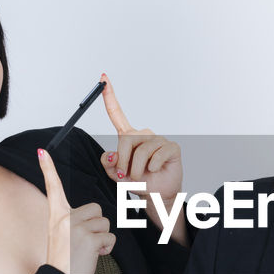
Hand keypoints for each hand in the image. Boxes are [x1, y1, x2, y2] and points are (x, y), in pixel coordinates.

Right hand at [38, 147, 113, 273]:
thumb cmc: (64, 262)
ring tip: (87, 251)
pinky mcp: (89, 239)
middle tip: (84, 242)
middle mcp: (65, 218)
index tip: (41, 152)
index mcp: (56, 216)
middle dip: (97, 225)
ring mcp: (77, 227)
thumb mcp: (62, 236)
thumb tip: (93, 215)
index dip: (48, 169)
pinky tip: (94, 256)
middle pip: (96, 209)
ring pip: (105, 223)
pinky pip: (110, 237)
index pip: (53, 188)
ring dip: (102, 238)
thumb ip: (72, 222)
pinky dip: (107, 248)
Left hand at [98, 73, 182, 203]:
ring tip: (142, 176)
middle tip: (124, 175)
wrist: (158, 194)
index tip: (103, 78)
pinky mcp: (171, 147)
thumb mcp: (117, 176)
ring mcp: (158, 139)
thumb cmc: (139, 182)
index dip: (109, 96)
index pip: (117, 114)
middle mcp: (143, 134)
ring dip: (137, 170)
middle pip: (126, 139)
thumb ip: (109, 165)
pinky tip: (155, 170)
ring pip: (141, 151)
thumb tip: (109, 156)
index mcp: (128, 137)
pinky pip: (156, 156)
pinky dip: (152, 168)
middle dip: (122, 161)